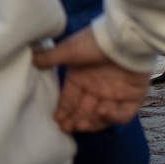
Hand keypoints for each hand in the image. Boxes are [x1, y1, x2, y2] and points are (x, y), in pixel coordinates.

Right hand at [32, 27, 149, 132]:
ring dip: (92, 122)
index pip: (70, 100)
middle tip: (68, 127)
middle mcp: (98, 87)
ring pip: (101, 117)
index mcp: (82, 78)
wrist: (126, 36)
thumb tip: (30, 59)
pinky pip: (124, 114)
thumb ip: (49, 58)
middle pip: (84, 111)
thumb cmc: (96, 42)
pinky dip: (114, 117)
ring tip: (82, 124)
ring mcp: (116, 92)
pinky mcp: (134, 95)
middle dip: (75, 121)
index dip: (63, 111)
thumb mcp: (69, 50)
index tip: (56, 120)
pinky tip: (103, 111)